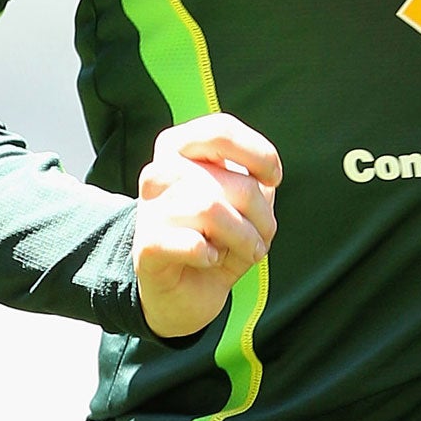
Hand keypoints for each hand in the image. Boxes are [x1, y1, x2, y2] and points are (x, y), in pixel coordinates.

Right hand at [132, 112, 282, 338]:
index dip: (259, 152)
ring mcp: (149, 210)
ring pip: (211, 208)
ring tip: (249, 251)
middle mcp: (159, 171)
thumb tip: (263, 183)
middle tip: (265, 234)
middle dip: (261, 212)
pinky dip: (211, 255)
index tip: (274, 178)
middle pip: (226, 177)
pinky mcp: (146, 247)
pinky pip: (191, 242)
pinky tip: (211, 259)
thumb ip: (252, 179)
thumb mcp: (242, 201)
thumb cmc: (219, 235)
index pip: (221, 130)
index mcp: (180, 146)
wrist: (186, 289)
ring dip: (244, 237)